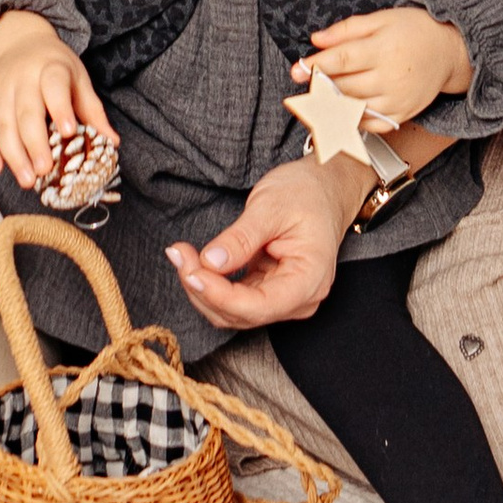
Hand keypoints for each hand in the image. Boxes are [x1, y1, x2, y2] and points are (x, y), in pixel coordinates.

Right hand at [0, 8, 113, 193]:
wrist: (20, 43)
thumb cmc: (55, 66)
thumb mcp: (79, 79)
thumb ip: (93, 111)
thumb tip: (112, 143)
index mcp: (51, 68)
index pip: (54, 86)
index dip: (60, 108)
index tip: (68, 131)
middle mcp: (23, 78)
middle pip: (26, 112)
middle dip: (34, 143)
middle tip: (44, 170)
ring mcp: (1, 90)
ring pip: (2, 123)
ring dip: (13, 154)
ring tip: (27, 179)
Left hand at [168, 154, 362, 332]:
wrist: (323, 189)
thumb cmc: (306, 193)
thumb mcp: (271, 206)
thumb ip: (242, 237)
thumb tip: (211, 262)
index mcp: (310, 280)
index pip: (260, 306)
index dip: (221, 296)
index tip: (191, 272)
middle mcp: (299, 299)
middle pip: (242, 313)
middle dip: (204, 289)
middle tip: (178, 253)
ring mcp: (284, 299)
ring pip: (233, 312)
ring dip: (202, 288)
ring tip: (181, 253)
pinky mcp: (268, 291)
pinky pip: (234, 300)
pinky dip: (210, 284)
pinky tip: (193, 261)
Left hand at [296, 4, 472, 130]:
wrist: (448, 50)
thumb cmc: (413, 30)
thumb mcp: (381, 19)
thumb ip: (347, 30)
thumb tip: (317, 40)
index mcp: (383, 49)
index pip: (342, 60)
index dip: (316, 66)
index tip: (297, 69)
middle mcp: (390, 77)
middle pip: (345, 87)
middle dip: (319, 86)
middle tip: (303, 83)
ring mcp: (397, 99)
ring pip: (355, 108)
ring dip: (331, 106)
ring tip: (316, 99)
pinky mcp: (403, 113)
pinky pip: (372, 125)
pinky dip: (353, 121)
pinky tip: (342, 111)